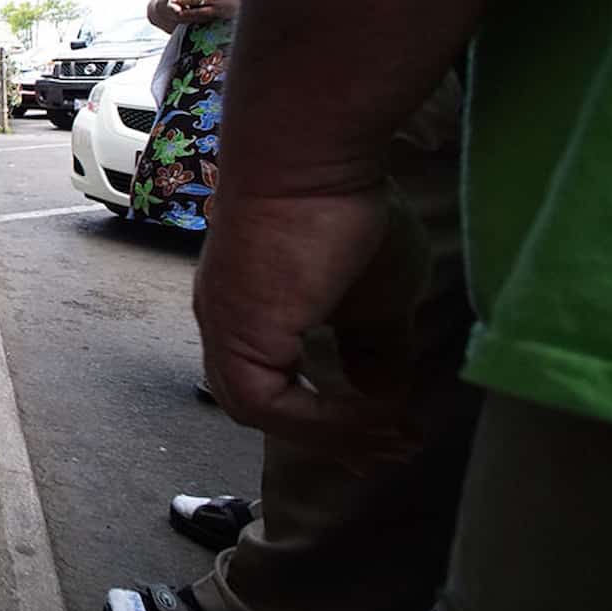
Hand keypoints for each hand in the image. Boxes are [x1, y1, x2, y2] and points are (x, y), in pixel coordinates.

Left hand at [192, 185, 426, 460]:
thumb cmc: (346, 211)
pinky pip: (265, 402)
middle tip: (388, 450)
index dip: (328, 419)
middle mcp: (226, 322)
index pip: (277, 387)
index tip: (388, 433)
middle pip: (263, 407)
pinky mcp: (233, 329)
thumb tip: (382, 396)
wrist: (313, 160)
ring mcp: (223, 326)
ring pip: (258, 409)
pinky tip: (367, 412)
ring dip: (323, 431)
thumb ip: (375, 349)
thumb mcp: (379, 296)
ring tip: (387, 435)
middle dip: (327, 437)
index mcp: (250, 311)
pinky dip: (314, 415)